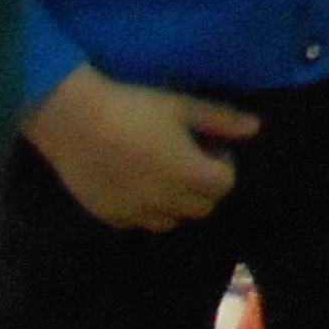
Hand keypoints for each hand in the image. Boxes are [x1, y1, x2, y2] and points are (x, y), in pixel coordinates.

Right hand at [28, 66, 262, 229]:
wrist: (72, 119)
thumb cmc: (132, 107)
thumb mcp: (181, 107)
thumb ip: (221, 120)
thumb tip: (256, 127)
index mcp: (189, 174)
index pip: (225, 184)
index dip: (222, 164)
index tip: (208, 146)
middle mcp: (166, 201)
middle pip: (203, 206)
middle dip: (203, 186)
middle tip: (186, 158)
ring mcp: (136, 213)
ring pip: (172, 220)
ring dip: (176, 202)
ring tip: (160, 172)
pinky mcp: (110, 217)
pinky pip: (140, 222)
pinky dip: (146, 209)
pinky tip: (133, 181)